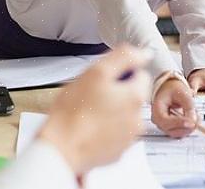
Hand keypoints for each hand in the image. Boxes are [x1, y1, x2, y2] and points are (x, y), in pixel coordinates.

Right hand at [38, 45, 149, 174]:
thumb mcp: (97, 72)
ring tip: (89, 112)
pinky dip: (107, 128)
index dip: (120, 72)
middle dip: (117, 91)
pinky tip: (90, 127)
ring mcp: (129, 137)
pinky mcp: (118, 151)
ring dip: (113, 109)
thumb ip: (124, 57)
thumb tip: (143, 53)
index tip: (104, 78)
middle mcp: (138, 119)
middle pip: (133, 94)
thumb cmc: (73, 113)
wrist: (61, 149)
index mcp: (136, 97)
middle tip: (94, 93)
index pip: (140, 73)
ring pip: (125, 114)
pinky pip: (116, 132)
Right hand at [152, 76, 196, 137]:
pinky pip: (181, 132)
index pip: (165, 121)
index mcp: (157, 109)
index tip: (191, 122)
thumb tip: (193, 120)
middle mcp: (158, 120)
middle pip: (172, 130)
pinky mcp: (171, 128)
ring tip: (195, 114)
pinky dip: (188, 127)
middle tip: (198, 119)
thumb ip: (188, 105)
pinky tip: (193, 117)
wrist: (169, 89)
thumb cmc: (173, 90)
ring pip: (178, 133)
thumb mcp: (182, 93)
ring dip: (189, 127)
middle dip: (187, 127)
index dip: (178, 123)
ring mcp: (164, 126)